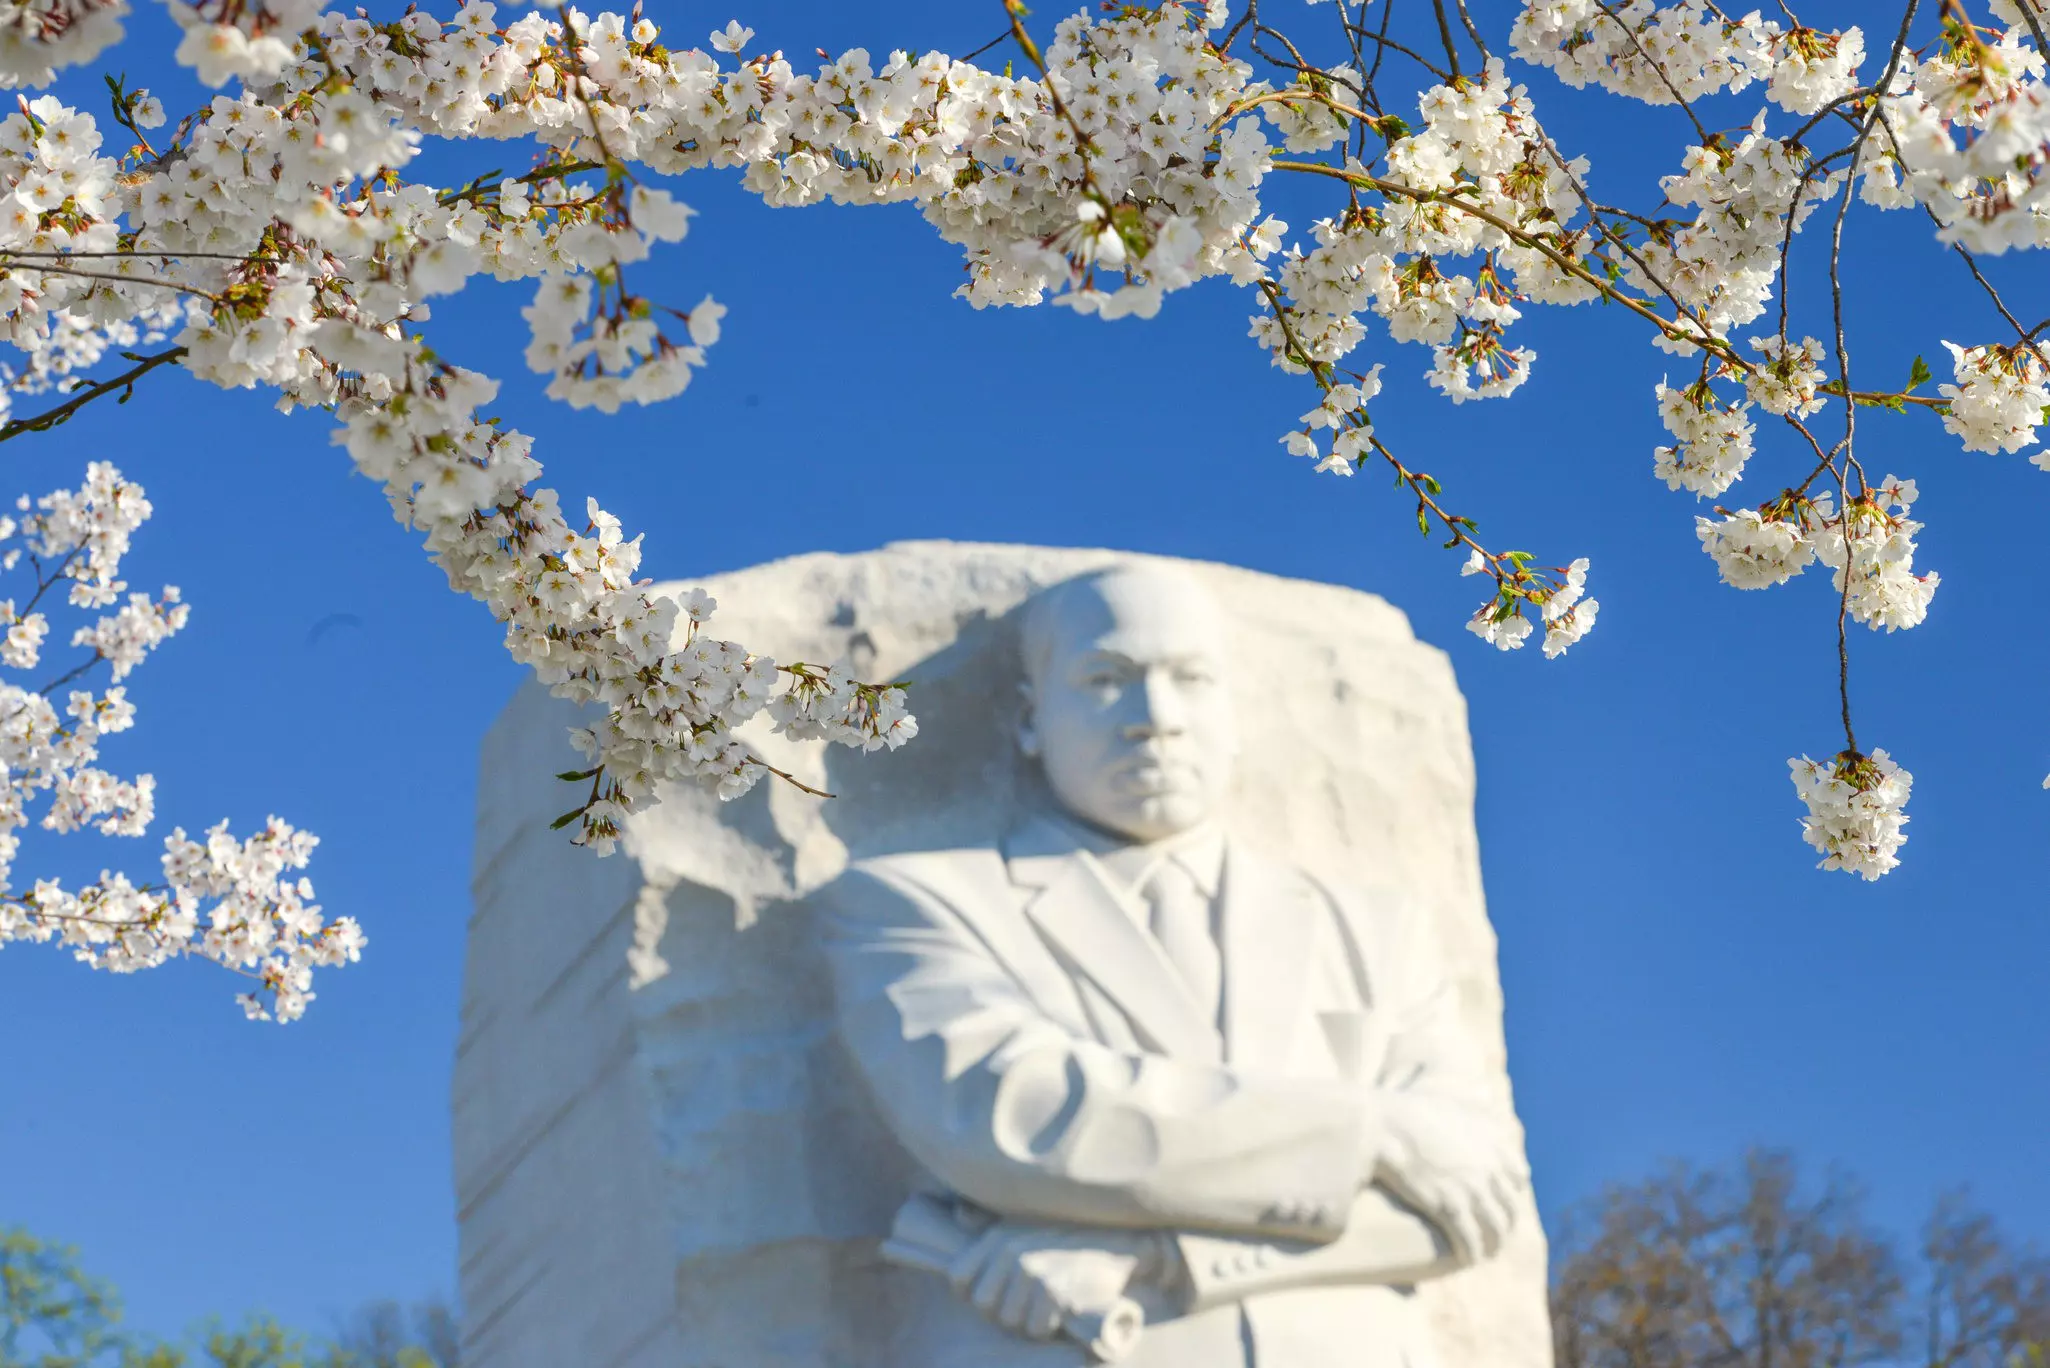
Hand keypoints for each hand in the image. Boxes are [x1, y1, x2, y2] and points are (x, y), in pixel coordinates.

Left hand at [946, 1222, 1166, 1340]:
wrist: (1116, 1243)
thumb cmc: (1066, 1234)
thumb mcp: (1025, 1217)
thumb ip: (989, 1219)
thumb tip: (959, 1215)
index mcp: (999, 1236)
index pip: (960, 1276)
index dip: (971, 1292)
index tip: (993, 1293)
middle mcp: (1011, 1253)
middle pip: (984, 1305)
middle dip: (1001, 1310)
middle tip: (1024, 1303)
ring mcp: (1033, 1273)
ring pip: (1010, 1320)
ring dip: (1026, 1321)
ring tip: (1042, 1307)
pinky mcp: (1054, 1293)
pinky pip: (1035, 1329)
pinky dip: (1046, 1328)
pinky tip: (1056, 1314)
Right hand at [1372, 1090, 1529, 1265]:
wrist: (1383, 1125)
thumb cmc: (1411, 1112)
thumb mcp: (1455, 1107)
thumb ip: (1482, 1121)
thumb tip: (1499, 1129)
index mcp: (1492, 1144)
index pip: (1517, 1177)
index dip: (1511, 1193)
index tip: (1502, 1202)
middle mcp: (1488, 1168)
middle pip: (1509, 1208)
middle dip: (1505, 1225)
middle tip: (1495, 1236)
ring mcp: (1471, 1189)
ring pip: (1495, 1229)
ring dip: (1493, 1246)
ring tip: (1485, 1254)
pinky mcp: (1449, 1207)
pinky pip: (1469, 1239)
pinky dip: (1471, 1253)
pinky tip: (1467, 1261)